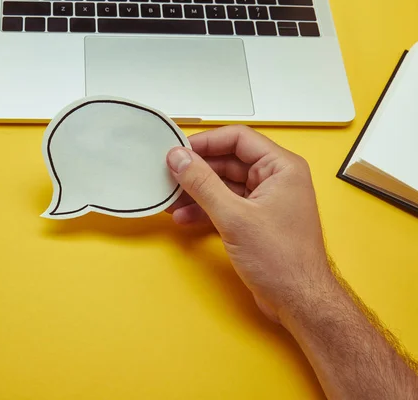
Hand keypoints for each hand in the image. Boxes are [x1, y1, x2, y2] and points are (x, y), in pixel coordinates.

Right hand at [166, 126, 334, 322]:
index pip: (238, 138)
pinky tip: (185, 217)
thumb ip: (203, 184)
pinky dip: (205, 209)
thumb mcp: (234, 217)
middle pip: (228, 161)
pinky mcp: (255, 220)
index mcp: (281, 167)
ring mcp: (265, 200)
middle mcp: (276, 179)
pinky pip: (225, 204)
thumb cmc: (283, 261)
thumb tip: (180, 158)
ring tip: (171, 198)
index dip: (206, 142)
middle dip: (197, 170)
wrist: (298, 301)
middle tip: (169, 174)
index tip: (179, 150)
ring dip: (197, 192)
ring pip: (223, 184)